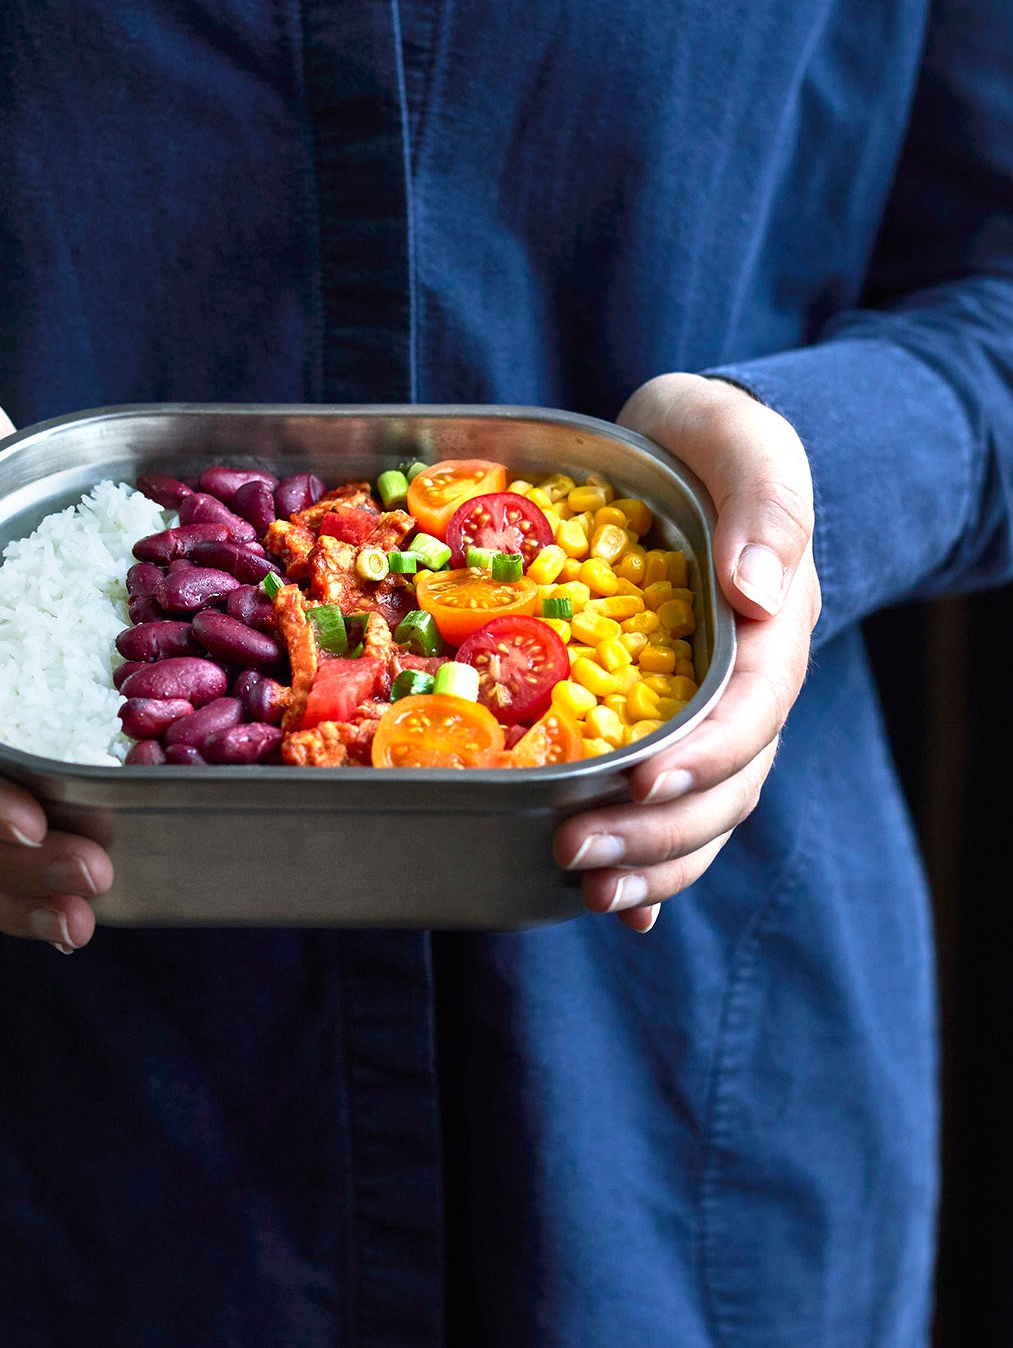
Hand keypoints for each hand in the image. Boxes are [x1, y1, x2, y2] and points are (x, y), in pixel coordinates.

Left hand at [553, 373, 820, 931]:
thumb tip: (758, 590)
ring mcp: (706, 714)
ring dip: (647, 860)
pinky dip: (647, 859)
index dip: (703, 754)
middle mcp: (745, 686)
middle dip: (656, 830)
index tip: (642, 779)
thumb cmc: (712, 445)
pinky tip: (615, 902)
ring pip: (697, 812)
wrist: (685, 452)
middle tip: (576, 853)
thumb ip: (765, 505)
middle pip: (722, 784)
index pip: (750, 709)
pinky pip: (665, 805)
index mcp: (770, 628)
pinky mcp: (663, 723)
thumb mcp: (746, 446)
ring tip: (585, 889)